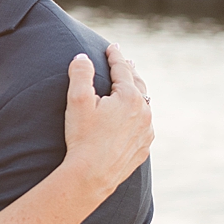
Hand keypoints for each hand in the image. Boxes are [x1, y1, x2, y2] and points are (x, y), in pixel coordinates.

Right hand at [62, 44, 153, 197]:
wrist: (92, 176)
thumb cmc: (82, 138)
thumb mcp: (77, 101)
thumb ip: (80, 74)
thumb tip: (82, 56)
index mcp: (129, 97)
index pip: (122, 69)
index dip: (115, 56)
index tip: (112, 47)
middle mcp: (144, 112)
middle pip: (138, 84)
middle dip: (130, 71)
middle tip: (126, 62)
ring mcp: (146, 131)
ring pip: (144, 104)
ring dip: (137, 93)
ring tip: (132, 87)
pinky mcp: (144, 147)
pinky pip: (145, 125)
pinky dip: (139, 115)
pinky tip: (135, 117)